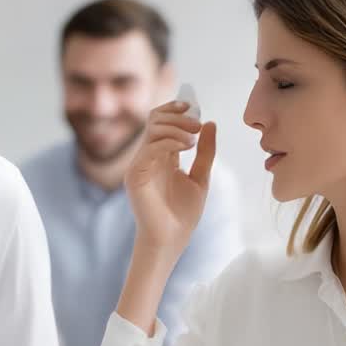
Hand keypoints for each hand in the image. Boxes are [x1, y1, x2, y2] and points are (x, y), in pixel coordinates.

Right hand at [125, 101, 215, 256]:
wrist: (171, 240)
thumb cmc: (183, 214)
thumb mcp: (201, 177)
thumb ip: (205, 152)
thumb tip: (210, 123)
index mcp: (162, 155)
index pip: (162, 121)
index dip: (176, 109)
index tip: (194, 106)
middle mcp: (148, 156)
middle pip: (155, 119)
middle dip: (177, 115)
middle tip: (197, 122)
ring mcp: (140, 164)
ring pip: (152, 129)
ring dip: (176, 126)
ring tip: (195, 137)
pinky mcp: (135, 175)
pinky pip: (150, 148)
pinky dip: (169, 141)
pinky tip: (187, 146)